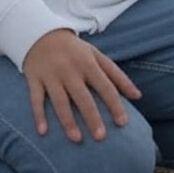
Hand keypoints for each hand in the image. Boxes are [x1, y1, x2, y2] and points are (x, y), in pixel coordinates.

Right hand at [23, 29, 141, 142]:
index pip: (106, 86)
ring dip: (68, 121)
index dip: (115, 104)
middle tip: (101, 137)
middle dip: (92, 117)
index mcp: (88, 63)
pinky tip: (43, 132)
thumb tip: (138, 96)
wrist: (43, 34)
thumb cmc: (76, 50)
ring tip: (77, 139)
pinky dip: (38, 115)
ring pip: (60, 101)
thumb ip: (118, 76)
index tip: (123, 123)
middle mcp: (70, 70)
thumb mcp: (98, 57)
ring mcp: (51, 75)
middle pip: (83, 97)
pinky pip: (36, 99)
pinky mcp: (35, 78)